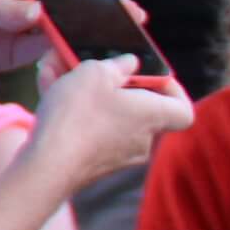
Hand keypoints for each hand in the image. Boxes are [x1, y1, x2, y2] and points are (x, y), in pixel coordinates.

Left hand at [0, 0, 143, 81]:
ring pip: (65, 25)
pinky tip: (88, 59)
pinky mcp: (14, 50)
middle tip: (135, 17)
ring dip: (92, 32)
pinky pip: (48, 51)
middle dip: (105, 5)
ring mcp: (21, 23)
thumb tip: (39, 15)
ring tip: (121, 41)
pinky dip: (68, 55)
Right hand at [27, 55, 192, 184]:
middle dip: (110, 82)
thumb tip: (129, 63)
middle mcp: (143, 139)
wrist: (46, 167)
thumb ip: (116, 65)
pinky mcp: (92, 163)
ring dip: (82, 92)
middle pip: (136, 107)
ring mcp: (118, 155)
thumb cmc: (77, 117)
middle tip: (89, 65)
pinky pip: (87, 129)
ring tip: (55, 68)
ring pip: (105, 115)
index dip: (172, 91)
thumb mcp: (95, 73)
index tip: (150, 76)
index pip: (183, 111)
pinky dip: (70, 111)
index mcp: (154, 117)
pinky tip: (46, 89)